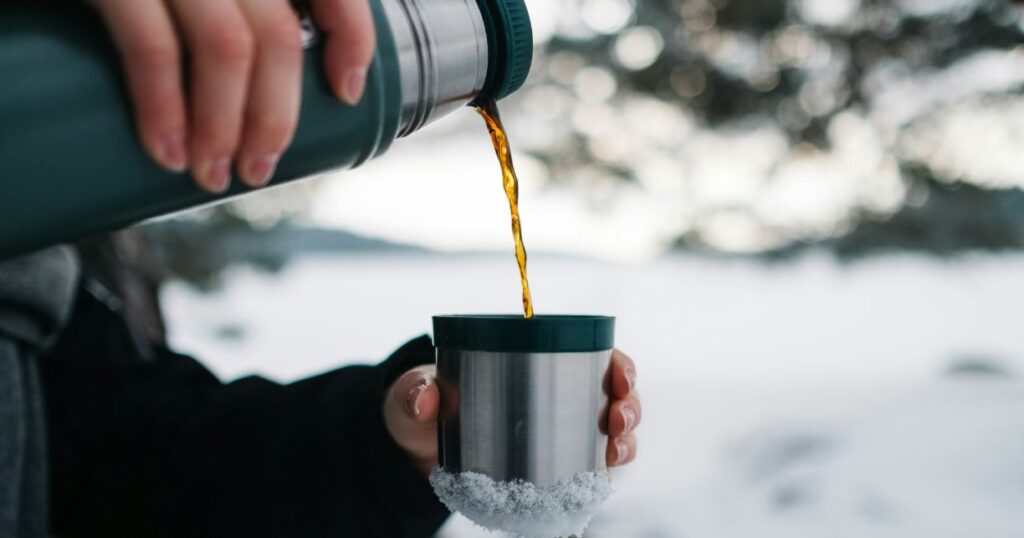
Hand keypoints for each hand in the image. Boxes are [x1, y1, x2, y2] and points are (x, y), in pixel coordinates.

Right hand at [90, 0, 375, 190]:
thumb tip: (264, 87)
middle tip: (259, 167)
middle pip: (275, 34)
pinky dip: (165, 109)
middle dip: (276, 115)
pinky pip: (152, 47)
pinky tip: (167, 152)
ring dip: (226, 126)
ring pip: (228, 46)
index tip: (347, 92)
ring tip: (212, 174)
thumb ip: (226, 8)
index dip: (351, 37)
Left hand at [383, 350, 640, 477]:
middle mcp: (556, 397)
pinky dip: (604, 475)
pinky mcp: (552, 471)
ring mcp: (558, 435)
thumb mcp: (413, 396)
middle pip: (613, 397)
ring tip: (616, 451)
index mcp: (533, 363)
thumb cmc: (421, 408)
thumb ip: (414, 393)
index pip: (593, 356)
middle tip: (618, 418)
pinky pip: (591, 472)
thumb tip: (425, 399)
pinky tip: (604, 479)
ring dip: (625, 442)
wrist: (414, 452)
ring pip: (611, 436)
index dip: (618, 364)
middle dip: (629, 405)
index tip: (619, 374)